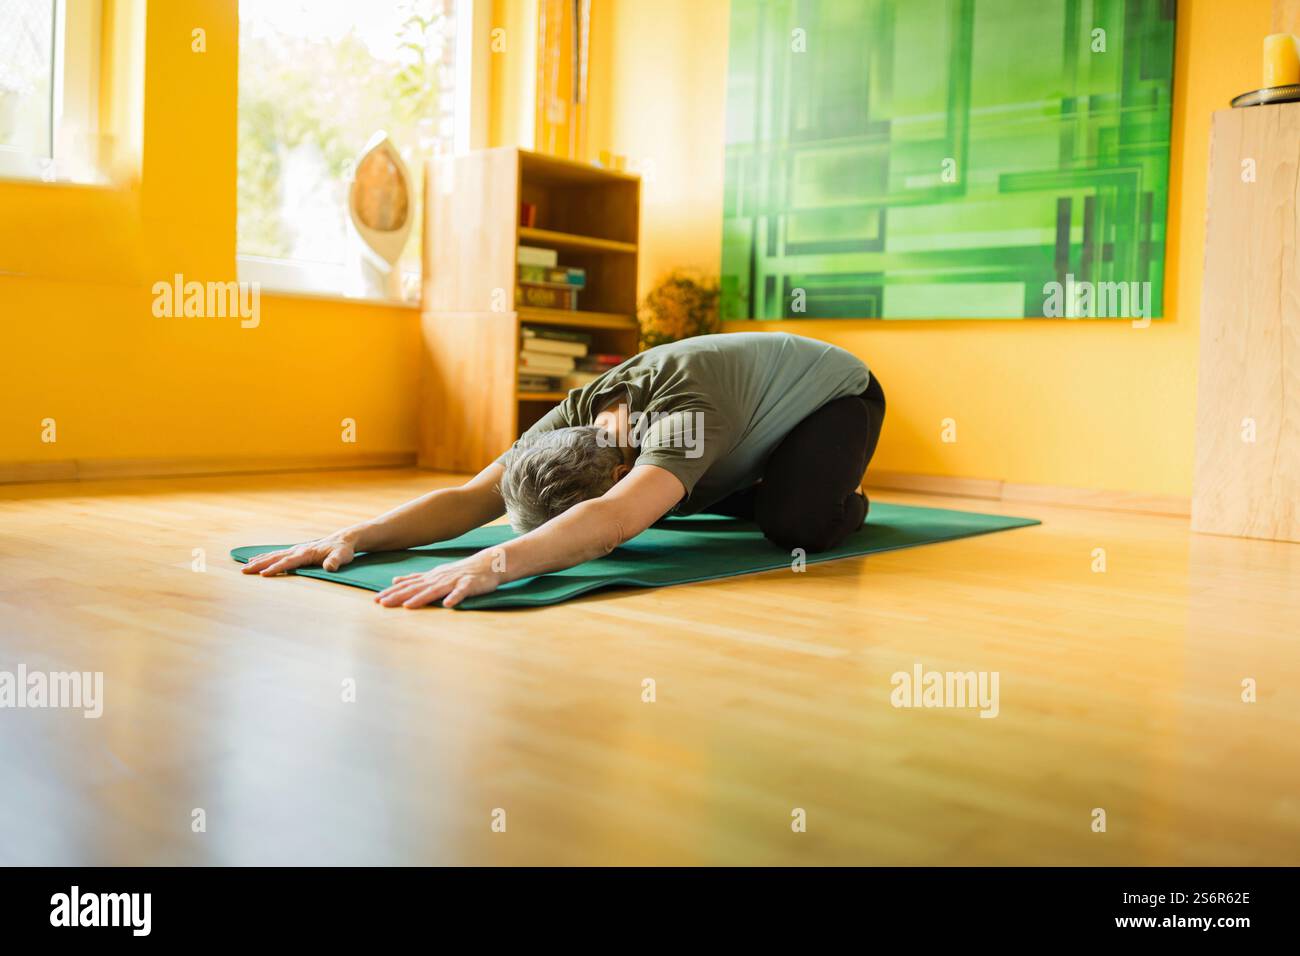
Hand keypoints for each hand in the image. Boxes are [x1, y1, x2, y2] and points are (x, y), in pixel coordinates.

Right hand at [241, 531, 358, 575]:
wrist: (343, 540)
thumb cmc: (343, 550)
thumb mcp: (342, 556)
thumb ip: (335, 561)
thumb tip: (330, 567)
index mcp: (307, 552)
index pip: (289, 561)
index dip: (276, 568)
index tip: (263, 574)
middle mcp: (298, 550)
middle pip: (275, 557)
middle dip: (259, 564)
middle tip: (244, 570)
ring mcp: (296, 549)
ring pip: (274, 555)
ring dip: (259, 560)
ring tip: (244, 566)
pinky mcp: (296, 551)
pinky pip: (277, 554)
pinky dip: (265, 557)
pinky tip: (256, 560)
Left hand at [373, 550, 502, 608]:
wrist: (487, 564)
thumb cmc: (460, 571)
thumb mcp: (435, 574)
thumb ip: (415, 578)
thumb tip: (395, 580)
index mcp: (430, 578)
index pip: (408, 585)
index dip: (392, 592)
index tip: (376, 600)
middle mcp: (438, 579)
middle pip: (416, 588)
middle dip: (399, 596)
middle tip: (382, 603)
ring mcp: (453, 581)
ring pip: (435, 590)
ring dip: (421, 598)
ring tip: (408, 606)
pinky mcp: (469, 585)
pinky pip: (461, 592)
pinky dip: (454, 597)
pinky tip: (448, 605)